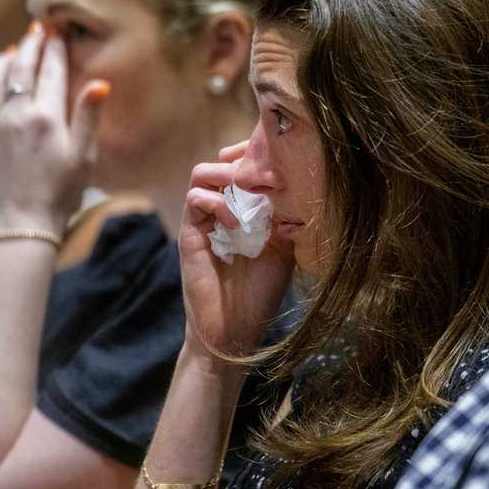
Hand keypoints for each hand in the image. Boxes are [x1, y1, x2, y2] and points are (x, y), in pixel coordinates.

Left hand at [0, 23, 109, 233]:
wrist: (24, 222)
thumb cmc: (61, 192)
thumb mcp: (84, 155)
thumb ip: (88, 117)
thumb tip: (99, 83)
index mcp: (47, 115)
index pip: (51, 69)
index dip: (55, 47)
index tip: (58, 30)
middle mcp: (16, 113)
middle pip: (21, 66)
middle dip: (30, 43)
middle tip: (37, 28)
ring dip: (2, 61)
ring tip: (12, 51)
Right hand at [179, 141, 295, 358]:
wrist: (234, 330)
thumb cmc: (260, 294)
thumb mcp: (283, 251)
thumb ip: (286, 219)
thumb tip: (298, 186)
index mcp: (246, 210)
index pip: (246, 168)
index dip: (259, 158)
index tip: (283, 165)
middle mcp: (223, 210)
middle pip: (224, 162)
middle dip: (244, 162)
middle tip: (267, 177)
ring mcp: (205, 220)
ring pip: (203, 173)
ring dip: (226, 177)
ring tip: (246, 197)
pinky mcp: (190, 233)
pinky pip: (194, 198)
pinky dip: (216, 201)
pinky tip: (235, 223)